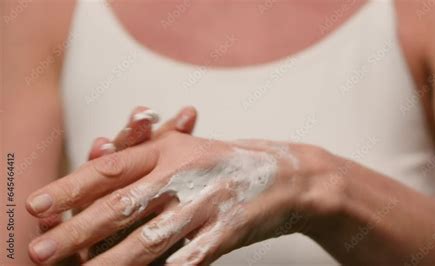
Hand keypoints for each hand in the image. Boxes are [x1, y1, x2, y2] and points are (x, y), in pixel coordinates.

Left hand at [26, 128, 335, 264]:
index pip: (112, 168)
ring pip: (149, 237)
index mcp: (171, 149)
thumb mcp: (191, 148)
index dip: (71, 187)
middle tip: (41, 250)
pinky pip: (189, 259)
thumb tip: (100, 160)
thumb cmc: (230, 162)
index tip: (38, 206)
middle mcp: (185, 173)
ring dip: (111, 261)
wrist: (289, 175)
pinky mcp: (227, 231)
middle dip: (77, 229)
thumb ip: (151, 153)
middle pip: (122, 204)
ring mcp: (206, 203)